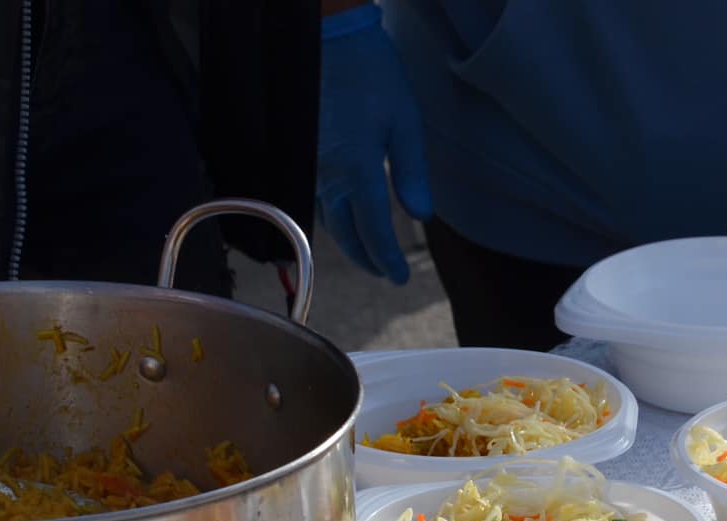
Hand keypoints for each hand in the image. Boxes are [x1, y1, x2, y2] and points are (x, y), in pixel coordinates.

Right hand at [316, 6, 433, 283]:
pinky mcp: (306, 150)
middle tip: (383, 273)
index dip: (387, 259)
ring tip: (367, 251)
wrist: (330, 36)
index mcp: (359, 171)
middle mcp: (330, 174)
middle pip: (346, 233)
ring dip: (347, 239)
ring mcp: (313, 163)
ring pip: (328, 217)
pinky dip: (332, 215)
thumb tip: (421, 216)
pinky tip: (344, 216)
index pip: (374, 231)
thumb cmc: (373, 74)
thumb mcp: (406, 122)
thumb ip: (412, 173)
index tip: (398, 278)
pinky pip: (317, 195)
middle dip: (366, 257)